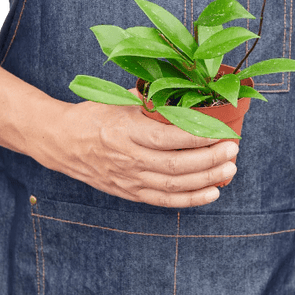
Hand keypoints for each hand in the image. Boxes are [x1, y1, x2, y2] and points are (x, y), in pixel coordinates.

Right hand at [30, 88, 237, 207]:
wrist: (62, 142)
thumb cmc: (93, 116)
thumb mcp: (119, 100)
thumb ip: (151, 100)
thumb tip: (184, 94)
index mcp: (126, 131)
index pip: (169, 137)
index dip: (199, 136)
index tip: (221, 130)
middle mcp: (128, 158)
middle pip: (176, 165)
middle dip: (209, 159)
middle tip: (232, 151)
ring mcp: (129, 179)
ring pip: (174, 185)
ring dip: (206, 179)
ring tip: (229, 170)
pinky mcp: (129, 192)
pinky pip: (163, 200)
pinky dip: (189, 199)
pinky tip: (211, 193)